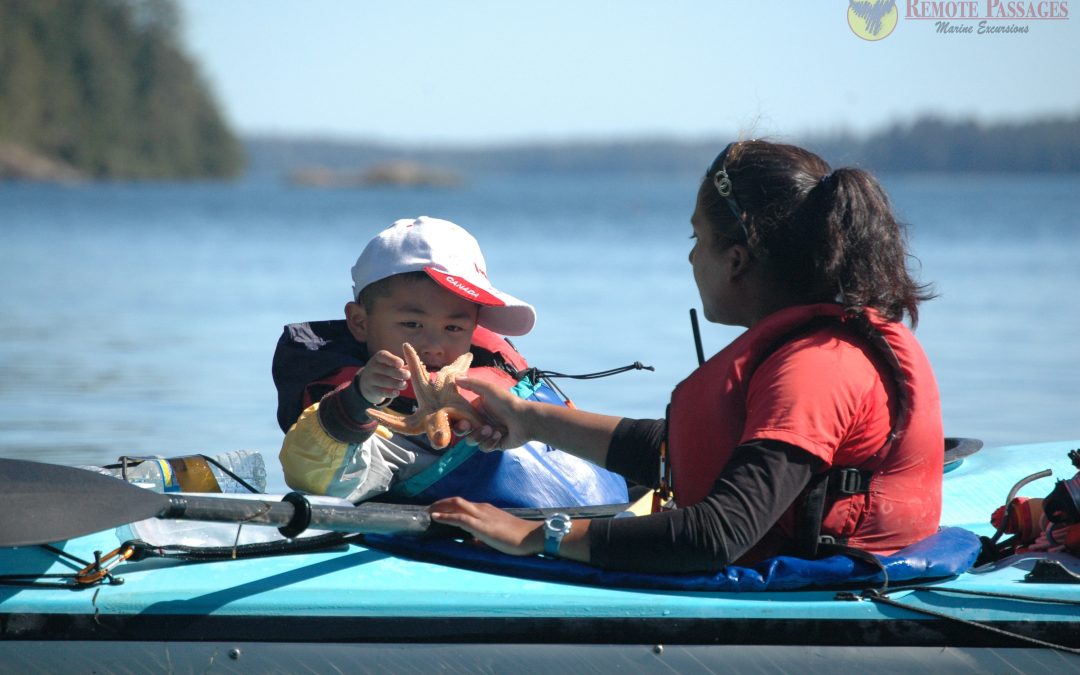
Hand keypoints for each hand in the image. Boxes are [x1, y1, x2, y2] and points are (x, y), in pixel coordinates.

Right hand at [356, 350, 409, 403]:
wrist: (367, 382)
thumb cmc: (385, 370)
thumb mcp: (390, 365)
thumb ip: (402, 366)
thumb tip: (416, 366)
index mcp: (379, 357)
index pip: (383, 356)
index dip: (392, 360)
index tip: (401, 363)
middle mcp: (372, 367)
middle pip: (385, 369)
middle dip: (397, 373)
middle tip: (408, 375)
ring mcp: (370, 379)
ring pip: (383, 381)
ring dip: (395, 383)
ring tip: (405, 385)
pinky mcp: (371, 390)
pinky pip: (380, 392)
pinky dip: (389, 393)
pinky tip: (397, 393)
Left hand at [428, 497, 542, 555]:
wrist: (530, 536)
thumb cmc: (517, 538)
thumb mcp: (496, 535)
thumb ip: (482, 537)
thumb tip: (470, 542)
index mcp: (486, 510)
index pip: (464, 504)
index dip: (449, 505)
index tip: (437, 509)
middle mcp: (482, 509)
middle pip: (457, 501)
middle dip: (441, 503)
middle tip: (428, 508)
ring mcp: (481, 515)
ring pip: (456, 505)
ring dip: (440, 507)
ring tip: (428, 511)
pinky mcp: (480, 525)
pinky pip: (459, 518)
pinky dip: (445, 516)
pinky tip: (435, 518)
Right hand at [454, 376, 532, 450]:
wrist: (524, 419)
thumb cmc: (506, 402)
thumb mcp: (489, 389)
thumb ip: (471, 384)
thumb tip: (454, 378)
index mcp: (476, 410)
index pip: (459, 417)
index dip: (456, 420)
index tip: (461, 419)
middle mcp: (479, 422)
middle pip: (462, 431)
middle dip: (465, 429)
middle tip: (470, 425)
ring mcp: (486, 434)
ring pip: (472, 441)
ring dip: (481, 435)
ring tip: (492, 429)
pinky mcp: (493, 445)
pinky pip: (484, 447)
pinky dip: (491, 442)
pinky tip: (500, 434)